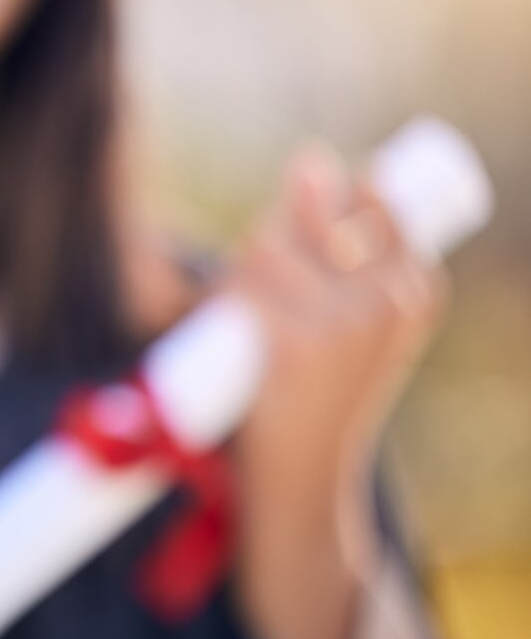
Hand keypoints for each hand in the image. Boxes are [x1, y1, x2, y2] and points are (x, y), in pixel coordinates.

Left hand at [226, 144, 447, 638]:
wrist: (308, 476)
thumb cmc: (327, 391)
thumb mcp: (365, 328)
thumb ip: (354, 263)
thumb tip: (309, 162)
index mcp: (418, 288)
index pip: (373, 194)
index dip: (327, 189)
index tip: (310, 194)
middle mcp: (389, 300)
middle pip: (309, 212)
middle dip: (271, 227)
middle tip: (263, 272)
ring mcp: (343, 322)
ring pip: (264, 247)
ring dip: (237, 269)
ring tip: (245, 311)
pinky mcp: (292, 345)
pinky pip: (239, 288)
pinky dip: (219, 297)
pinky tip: (222, 319)